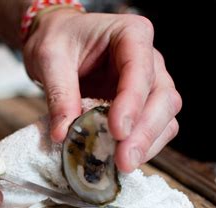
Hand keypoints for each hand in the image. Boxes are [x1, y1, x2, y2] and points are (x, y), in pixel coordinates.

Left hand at [23, 10, 181, 172]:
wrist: (58, 39)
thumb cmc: (57, 39)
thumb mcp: (49, 58)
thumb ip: (59, 93)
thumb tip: (63, 134)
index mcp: (131, 34)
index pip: (140, 70)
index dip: (132, 103)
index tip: (118, 131)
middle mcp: (149, 58)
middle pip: (164, 97)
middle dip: (146, 132)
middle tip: (124, 160)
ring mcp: (149, 83)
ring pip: (166, 116)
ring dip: (148, 144)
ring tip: (123, 166)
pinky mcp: (142, 104)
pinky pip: (153, 128)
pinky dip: (141, 146)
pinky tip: (122, 161)